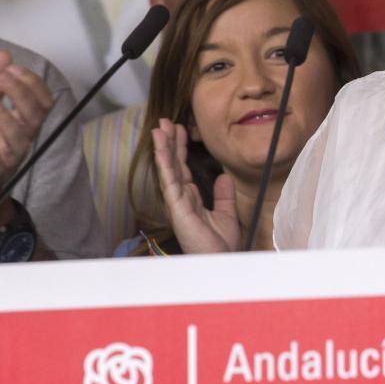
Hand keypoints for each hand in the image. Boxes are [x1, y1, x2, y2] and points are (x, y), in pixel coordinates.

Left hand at [0, 51, 55, 222]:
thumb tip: (3, 54)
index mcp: (23, 125)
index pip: (42, 102)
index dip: (31, 83)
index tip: (11, 68)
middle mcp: (21, 143)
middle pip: (35, 118)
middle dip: (20, 94)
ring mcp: (7, 162)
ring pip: (18, 142)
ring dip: (5, 119)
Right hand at [152, 118, 239, 253]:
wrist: (221, 261)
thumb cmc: (220, 245)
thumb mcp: (226, 214)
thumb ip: (223, 195)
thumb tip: (223, 177)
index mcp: (191, 198)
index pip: (183, 168)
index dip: (180, 148)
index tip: (180, 130)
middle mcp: (181, 198)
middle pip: (173, 164)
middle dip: (168, 143)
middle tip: (165, 121)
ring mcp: (177, 202)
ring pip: (168, 169)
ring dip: (162, 148)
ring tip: (158, 128)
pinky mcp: (177, 206)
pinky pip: (169, 180)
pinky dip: (164, 163)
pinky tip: (161, 148)